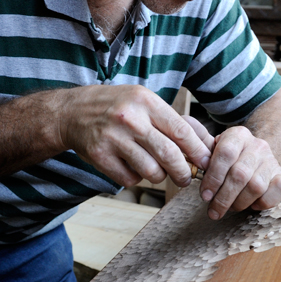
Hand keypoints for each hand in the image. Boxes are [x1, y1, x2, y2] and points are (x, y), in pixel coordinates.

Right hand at [59, 85, 211, 186]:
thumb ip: (172, 121)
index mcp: (146, 102)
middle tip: (186, 177)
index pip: (181, 132)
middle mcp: (130, 119)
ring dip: (159, 176)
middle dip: (184, 172)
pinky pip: (130, 180)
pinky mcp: (100, 157)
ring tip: (156, 169)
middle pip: (170, 155)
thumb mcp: (144, 101)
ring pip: (151, 172)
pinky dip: (136, 178)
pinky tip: (132, 167)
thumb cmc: (118, 107)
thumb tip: (206, 145)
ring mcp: (114, 139)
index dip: (199, 151)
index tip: (206, 163)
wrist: (73, 111)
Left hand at [185, 121, 280, 219]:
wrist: (259, 158)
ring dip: (239, 203)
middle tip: (213, 210)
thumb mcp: (214, 148)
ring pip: (256, 187)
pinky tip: (249, 204)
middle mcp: (258, 146)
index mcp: (238, 135)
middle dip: (223, 197)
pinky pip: (274, 194)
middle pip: (240, 174)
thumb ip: (200, 143)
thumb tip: (184, 124)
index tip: (204, 195)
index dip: (213, 177)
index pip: (225, 154)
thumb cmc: (230, 158)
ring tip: (229, 207)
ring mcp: (272, 161)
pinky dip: (260, 204)